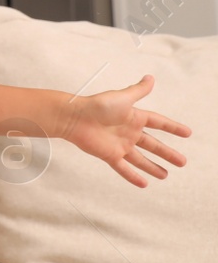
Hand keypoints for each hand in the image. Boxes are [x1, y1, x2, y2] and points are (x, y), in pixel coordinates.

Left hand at [64, 75, 191, 186]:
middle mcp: (129, 132)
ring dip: (153, 167)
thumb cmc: (96, 105)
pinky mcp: (109, 155)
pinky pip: (124, 168)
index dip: (172, 128)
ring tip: (165, 175)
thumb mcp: (122, 97)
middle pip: (153, 145)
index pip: (158, 123)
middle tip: (182, 162)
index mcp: (134, 117)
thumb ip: (138, 90)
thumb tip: (150, 78)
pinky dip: (133, 176)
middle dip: (167, 153)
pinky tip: (144, 184)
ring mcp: (120, 145)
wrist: (74, 118)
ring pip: (140, 159)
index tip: (187, 133)